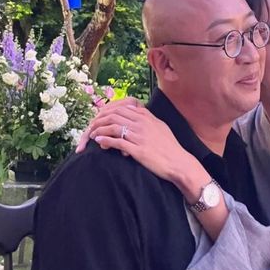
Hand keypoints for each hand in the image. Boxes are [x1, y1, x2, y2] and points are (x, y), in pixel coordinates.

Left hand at [78, 99, 193, 183]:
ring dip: (100, 130)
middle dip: (99, 120)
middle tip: (91, 127)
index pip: (120, 108)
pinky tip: (99, 143)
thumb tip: (137, 111)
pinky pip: (117, 142)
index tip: (98, 118)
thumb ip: (147, 118)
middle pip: (114, 115)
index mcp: (146, 116)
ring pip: (113, 127)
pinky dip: (106, 141)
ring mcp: (140, 136)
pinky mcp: (138, 149)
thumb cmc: (169, 145)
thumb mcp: (159, 126)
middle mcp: (142, 123)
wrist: (178, 162)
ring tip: (92, 136)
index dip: (106, 112)